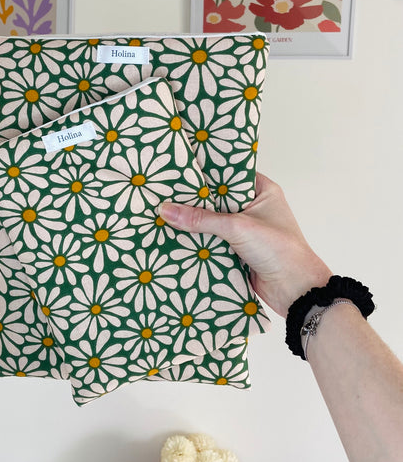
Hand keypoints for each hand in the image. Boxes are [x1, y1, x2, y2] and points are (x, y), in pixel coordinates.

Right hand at [159, 173, 331, 316]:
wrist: (296, 290)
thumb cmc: (278, 249)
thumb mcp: (237, 227)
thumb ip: (201, 219)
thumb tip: (166, 210)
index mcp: (262, 191)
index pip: (229, 174)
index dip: (206, 173)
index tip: (180, 171)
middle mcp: (254, 208)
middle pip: (218, 200)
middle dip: (196, 201)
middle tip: (166, 193)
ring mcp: (246, 231)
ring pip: (214, 223)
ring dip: (196, 224)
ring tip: (165, 213)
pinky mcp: (239, 251)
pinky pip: (214, 242)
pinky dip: (200, 242)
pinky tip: (177, 238)